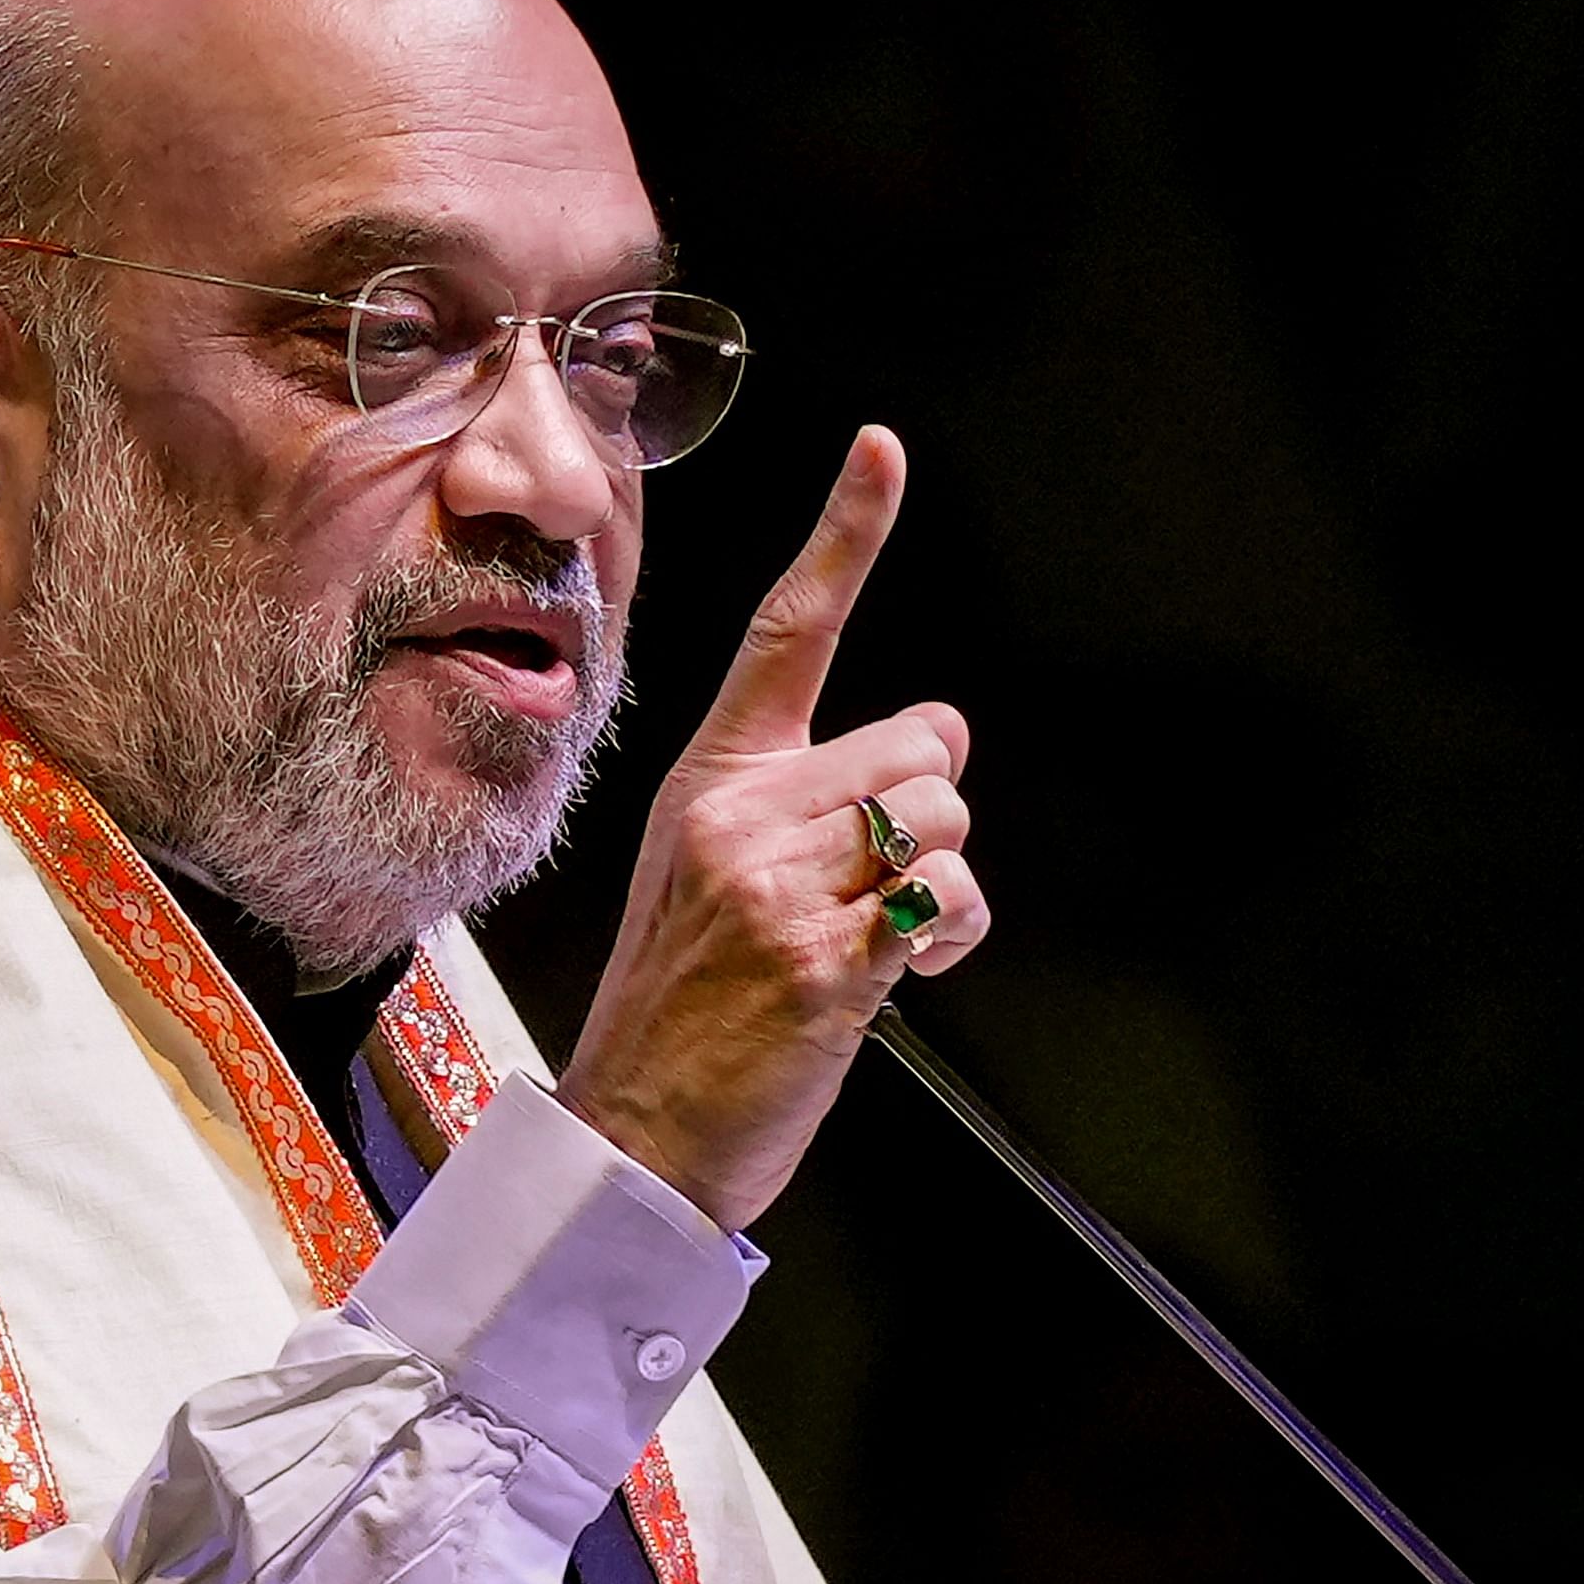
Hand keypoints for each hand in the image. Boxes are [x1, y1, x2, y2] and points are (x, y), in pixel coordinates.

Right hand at [557, 425, 988, 1229]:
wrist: (634, 1137)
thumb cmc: (686, 1013)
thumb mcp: (711, 877)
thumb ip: (799, 808)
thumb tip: (921, 773)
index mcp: (709, 781)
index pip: (785, 630)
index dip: (846, 531)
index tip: (884, 446)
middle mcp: (739, 813)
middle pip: (923, 743)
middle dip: (927, 810)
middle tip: (869, 887)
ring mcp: (779, 883)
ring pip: (945, 816)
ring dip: (943, 882)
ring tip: (876, 938)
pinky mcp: (827, 956)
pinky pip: (949, 897)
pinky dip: (947, 937)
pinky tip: (893, 978)